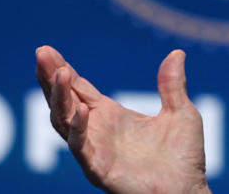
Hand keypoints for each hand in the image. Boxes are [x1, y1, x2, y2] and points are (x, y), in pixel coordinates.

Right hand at [35, 45, 210, 193]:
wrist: (187, 192)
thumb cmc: (183, 158)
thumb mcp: (180, 113)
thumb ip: (173, 85)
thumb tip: (177, 53)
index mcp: (111, 115)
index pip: (79, 88)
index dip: (62, 70)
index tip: (46, 50)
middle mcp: (97, 130)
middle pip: (64, 100)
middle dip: (51, 78)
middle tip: (42, 53)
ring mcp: (95, 149)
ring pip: (64, 121)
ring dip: (59, 97)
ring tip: (59, 72)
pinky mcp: (98, 168)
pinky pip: (81, 147)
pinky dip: (78, 128)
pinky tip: (82, 109)